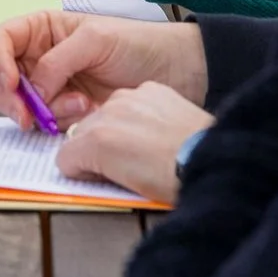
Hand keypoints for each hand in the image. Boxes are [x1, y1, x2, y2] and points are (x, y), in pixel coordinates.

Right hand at [0, 10, 207, 128]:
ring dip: (43, 110)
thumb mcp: (95, 39)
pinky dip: (59, 121)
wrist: (172, 73)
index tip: (12, 82)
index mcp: (41, 29)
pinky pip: (43, 120)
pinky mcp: (63, 110)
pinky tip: (87, 111)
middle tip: (28, 116)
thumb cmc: (137, 44)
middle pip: (0, 77)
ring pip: (20, 103)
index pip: (1, 40)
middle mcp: (38, 57)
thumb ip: (57, 60)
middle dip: (10, 97)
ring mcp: (50, 86)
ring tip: (81, 105)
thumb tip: (33, 90)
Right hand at [59, 81, 214, 202]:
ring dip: (116, 127)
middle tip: (121, 164)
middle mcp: (107, 113)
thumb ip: (98, 172)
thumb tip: (91, 168)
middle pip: (82, 132)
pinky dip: (139, 113)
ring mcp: (129, 97)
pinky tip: (157, 129)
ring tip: (143, 146)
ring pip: (107, 113)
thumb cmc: (172, 180)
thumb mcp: (125, 187)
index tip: (95, 176)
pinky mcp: (150, 89)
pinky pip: (132, 100)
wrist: (213, 158)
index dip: (79, 170)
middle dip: (95, 147)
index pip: (65, 157)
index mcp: (96, 142)